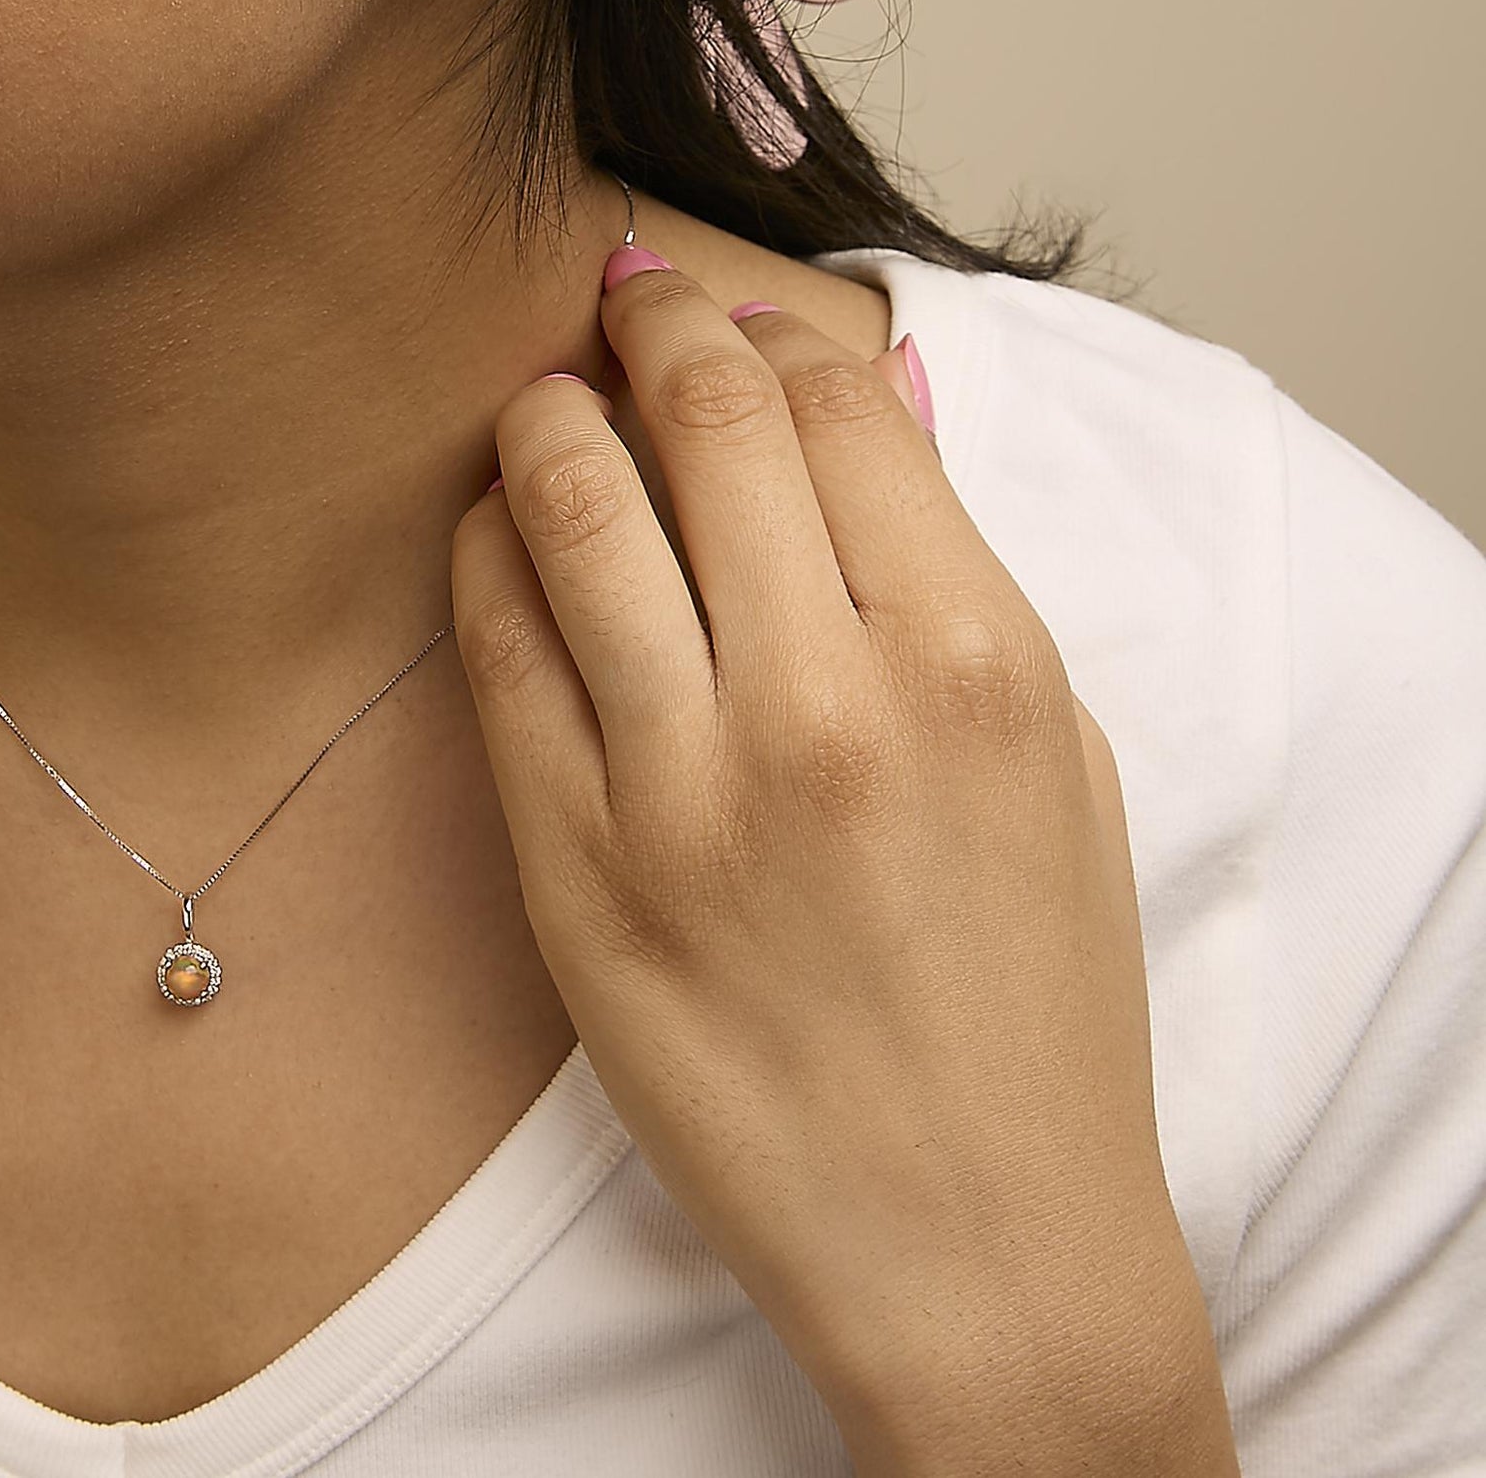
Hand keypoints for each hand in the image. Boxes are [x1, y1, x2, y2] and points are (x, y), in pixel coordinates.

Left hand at [450, 250, 1230, 1474]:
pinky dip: (484, 554)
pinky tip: (495, 532)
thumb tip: (864, 402)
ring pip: (570, 505)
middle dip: (646, 324)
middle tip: (619, 302)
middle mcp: (825, 700)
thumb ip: (957, 568)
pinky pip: (495, 649)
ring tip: (544, 402)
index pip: (836, 401)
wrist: (974, 1235)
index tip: (727, 326)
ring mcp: (682, 787)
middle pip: (699, 419)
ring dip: (543, 418)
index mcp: (972, 654)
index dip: (765, 332)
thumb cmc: (1034, 994)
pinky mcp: (573, 870)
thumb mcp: (1055, 752)